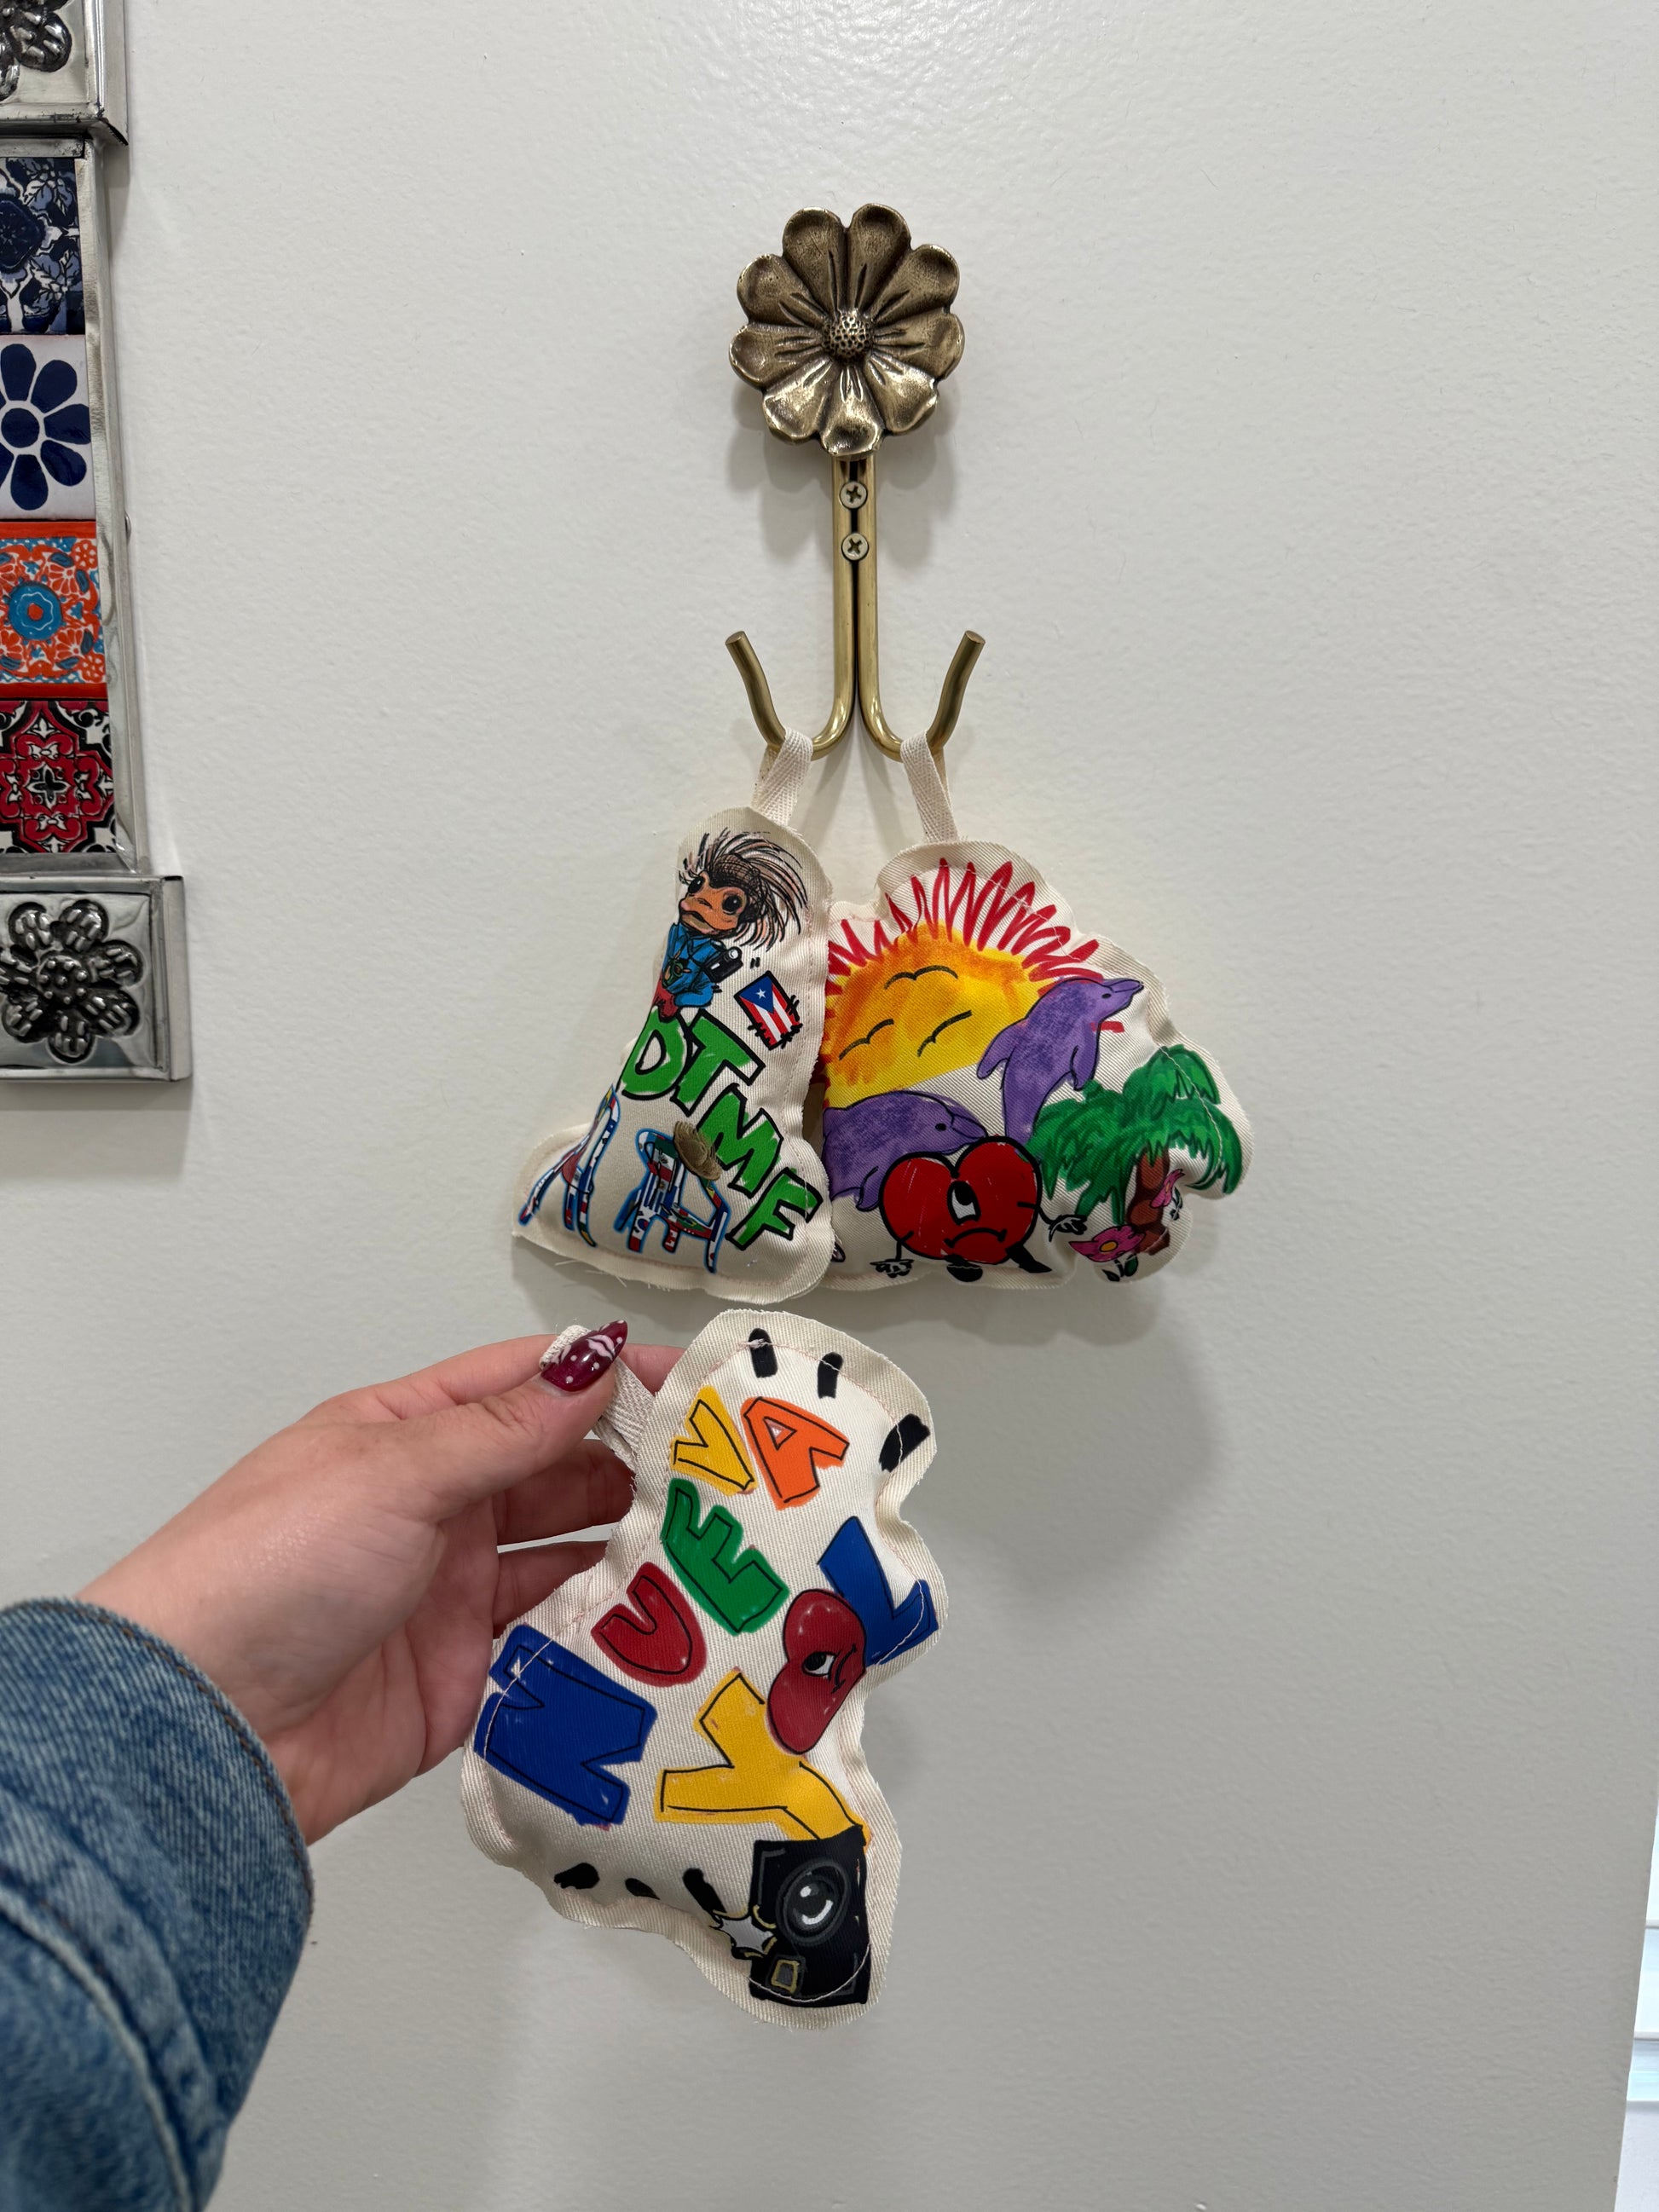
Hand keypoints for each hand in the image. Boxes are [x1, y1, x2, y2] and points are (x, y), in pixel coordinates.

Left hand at [80, 1326, 677, 1844]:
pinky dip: (600, 1638)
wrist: (198, 1731)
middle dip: (633, 1471)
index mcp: (403, 1440)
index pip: (522, 1388)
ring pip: (562, 1563)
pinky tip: (659, 1627)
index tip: (692, 1382)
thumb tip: (592, 1363)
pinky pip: (549, 1651)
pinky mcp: (463, 1683)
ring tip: (712, 1548)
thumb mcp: (391, 1474)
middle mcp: (431, 1512)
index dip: (604, 1378)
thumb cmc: (267, 1569)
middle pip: (555, 1477)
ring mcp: (447, 1599)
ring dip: (626, 1554)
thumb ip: (506, 1430)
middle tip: (725, 1476)